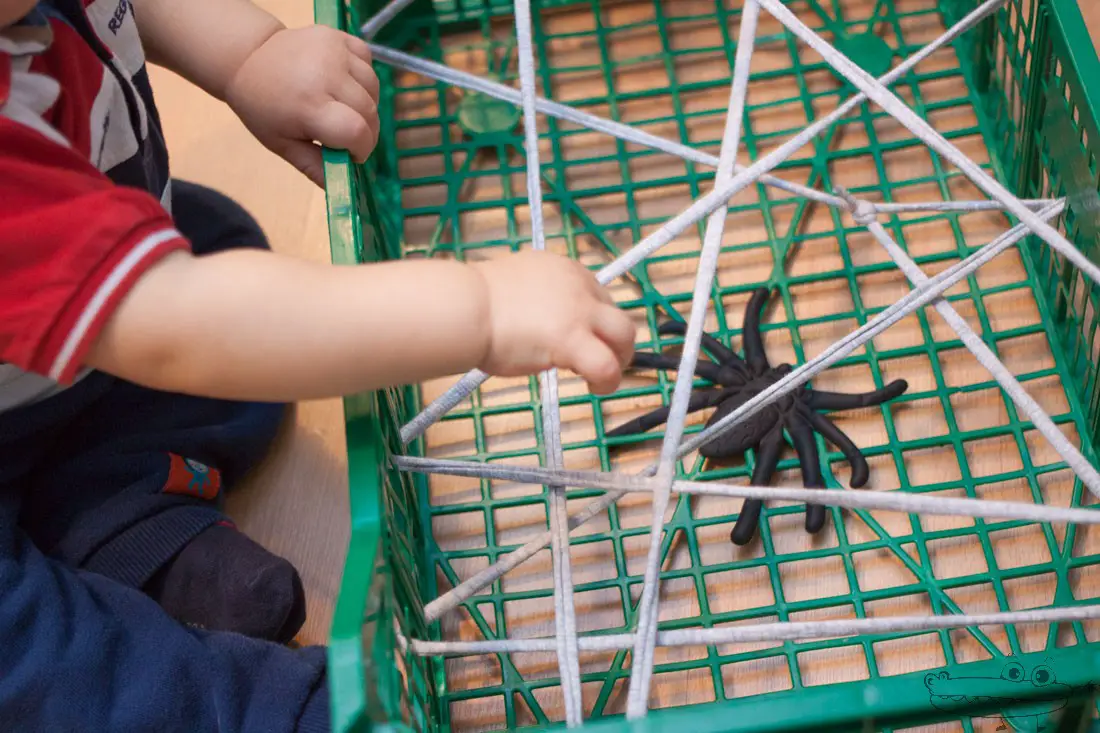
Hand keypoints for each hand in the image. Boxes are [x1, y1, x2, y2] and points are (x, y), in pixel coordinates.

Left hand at [224, 25, 379, 185]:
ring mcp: (334, 51)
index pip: (357, 132)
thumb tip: (341, 189)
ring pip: (373, 89)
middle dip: (365, 132)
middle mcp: (325, 74)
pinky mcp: (338, 36)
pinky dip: (363, 79)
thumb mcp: (282, 144)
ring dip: (366, 105)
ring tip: (343, 108)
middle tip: (346, 136)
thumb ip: (314, 167)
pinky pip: (368, 63)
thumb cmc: (264, 107)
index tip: (352, 154)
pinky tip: (344, 85)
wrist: (247, 59)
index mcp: (308, 105)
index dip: (361, 149)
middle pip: (370, 113)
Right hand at [471, 251, 634, 394]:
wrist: (465, 307)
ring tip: (601, 379)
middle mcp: (578, 285)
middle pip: (617, 314)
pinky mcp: (572, 339)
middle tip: (598, 361)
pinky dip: (608, 380)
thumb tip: (539, 322)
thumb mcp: (515, 285)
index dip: (593, 323)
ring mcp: (578, 311)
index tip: (580, 340)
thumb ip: (536, 298)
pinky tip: (594, 387)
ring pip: (625, 335)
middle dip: (614, 342)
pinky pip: (607, 365)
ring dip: (619, 359)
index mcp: (564, 269)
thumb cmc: (475, 301)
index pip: (597, 296)